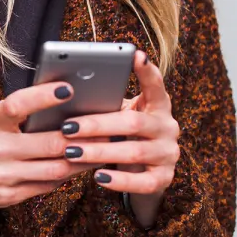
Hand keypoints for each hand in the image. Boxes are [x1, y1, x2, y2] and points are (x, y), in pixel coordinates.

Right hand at [0, 81, 97, 208]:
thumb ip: (16, 112)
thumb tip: (60, 104)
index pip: (18, 105)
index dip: (44, 97)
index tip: (68, 88)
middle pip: (49, 144)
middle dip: (82, 136)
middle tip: (106, 127)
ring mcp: (1, 176)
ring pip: (55, 169)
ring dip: (82, 159)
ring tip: (101, 148)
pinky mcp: (7, 197)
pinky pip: (46, 186)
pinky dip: (65, 175)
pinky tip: (77, 166)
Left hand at [59, 50, 179, 226]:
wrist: (144, 171)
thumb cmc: (124, 135)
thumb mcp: (120, 115)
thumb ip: (107, 105)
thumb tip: (66, 94)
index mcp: (157, 105)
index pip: (155, 84)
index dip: (146, 71)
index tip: (135, 55)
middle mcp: (168, 127)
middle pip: (133, 122)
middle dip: (97, 125)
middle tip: (67, 126)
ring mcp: (169, 154)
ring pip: (134, 152)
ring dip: (99, 152)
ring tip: (71, 151)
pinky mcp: (164, 179)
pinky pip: (142, 182)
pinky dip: (119, 180)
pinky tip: (97, 177)